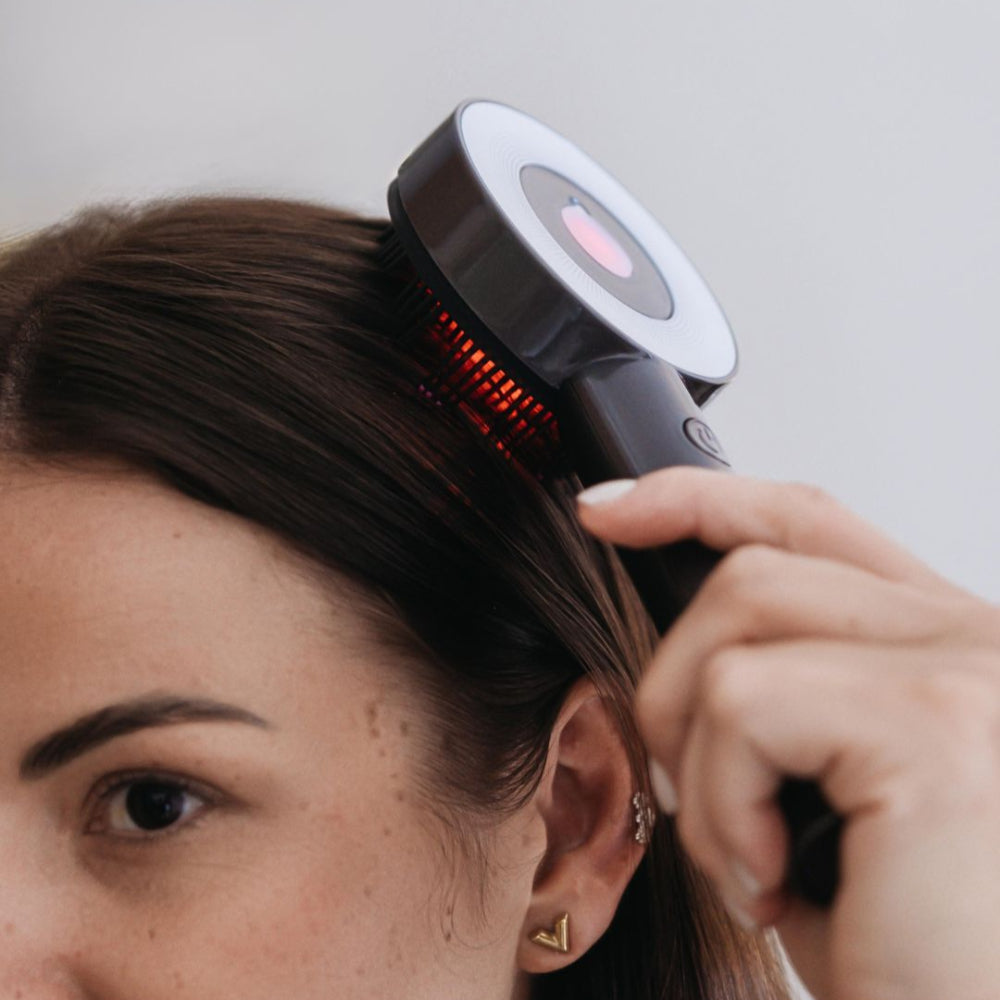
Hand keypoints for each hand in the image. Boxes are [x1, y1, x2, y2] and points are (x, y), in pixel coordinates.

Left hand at [576, 468, 999, 999]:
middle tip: (697, 801)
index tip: (609, 512)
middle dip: (675, 689)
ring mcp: (969, 672)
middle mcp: (979, 640)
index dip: (697, 498)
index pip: (809, 523)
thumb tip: (687, 659)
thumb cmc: (906, 948)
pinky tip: (774, 883)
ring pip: (735, 634)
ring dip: (701, 763)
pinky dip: (722, 803)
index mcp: (946, 646)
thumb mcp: (828, 800)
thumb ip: (786, 702)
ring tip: (750, 858)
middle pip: (751, 577)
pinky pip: (743, 706)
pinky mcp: (935, 728)